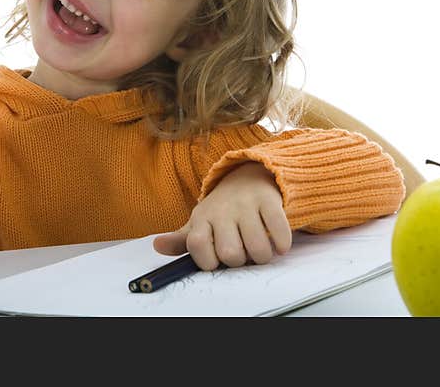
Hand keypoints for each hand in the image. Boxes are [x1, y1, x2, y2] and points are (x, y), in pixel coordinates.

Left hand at [153, 161, 291, 269]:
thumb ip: (181, 241)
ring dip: (262, 257)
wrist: (248, 177)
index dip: (208, 261)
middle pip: (230, 254)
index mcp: (202, 217)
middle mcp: (222, 209)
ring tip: (260, 250)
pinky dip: (281, 244)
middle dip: (240, 262)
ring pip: (257, 249)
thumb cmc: (221, 210)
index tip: (216, 260)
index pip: (198, 246)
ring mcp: (246, 204)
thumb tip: (157, 246)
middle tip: (242, 254)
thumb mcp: (200, 223)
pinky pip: (279, 231)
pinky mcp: (268, 200)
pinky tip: (278, 245)